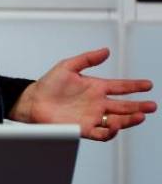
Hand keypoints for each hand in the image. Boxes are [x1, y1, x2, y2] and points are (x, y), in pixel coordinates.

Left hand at [9, 47, 156, 140]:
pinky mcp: (84, 128)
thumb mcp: (68, 66)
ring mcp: (92, 116)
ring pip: (117, 120)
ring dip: (129, 120)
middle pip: (123, 106)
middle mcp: (97, 103)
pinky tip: (115, 125)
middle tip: (151, 106)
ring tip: (140, 116)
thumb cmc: (48, 85)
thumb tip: (106, 51)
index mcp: (95, 88)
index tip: (148, 85)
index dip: (134, 86)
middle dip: (139, 106)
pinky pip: (102, 133)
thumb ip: (87, 59)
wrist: (33, 101)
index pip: (120, 87)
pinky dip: (110, 131)